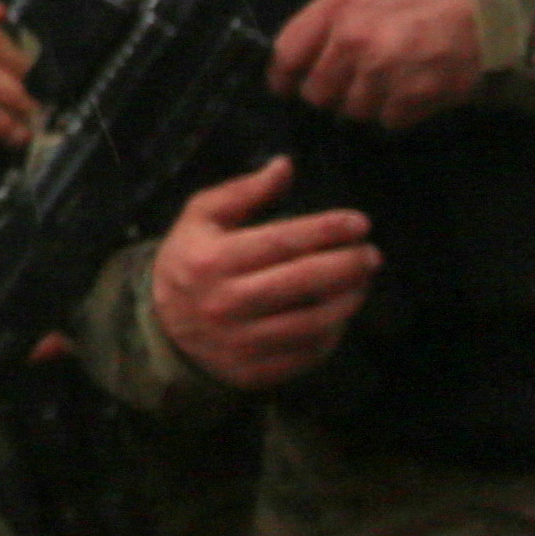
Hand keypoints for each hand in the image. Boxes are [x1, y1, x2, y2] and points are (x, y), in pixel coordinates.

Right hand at [148, 156, 376, 391]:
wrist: (162, 326)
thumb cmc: (190, 260)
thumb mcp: (201, 218)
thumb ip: (243, 191)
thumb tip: (286, 165)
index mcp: (210, 260)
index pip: (281, 241)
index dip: (326, 230)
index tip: (360, 222)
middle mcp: (224, 302)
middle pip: (302, 281)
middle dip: (346, 264)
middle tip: (372, 254)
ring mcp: (240, 341)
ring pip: (311, 321)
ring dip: (347, 299)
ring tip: (362, 281)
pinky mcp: (255, 370)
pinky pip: (307, 351)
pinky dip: (332, 331)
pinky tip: (340, 312)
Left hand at [272, 0, 483, 129]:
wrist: (499, 7)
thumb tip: (318, 16)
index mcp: (339, 6)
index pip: (287, 53)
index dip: (283, 74)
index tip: (285, 84)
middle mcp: (353, 43)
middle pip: (317, 92)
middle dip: (329, 91)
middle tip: (347, 83)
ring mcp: (383, 74)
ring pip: (352, 111)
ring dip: (366, 102)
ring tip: (388, 84)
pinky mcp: (414, 99)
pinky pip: (389, 120)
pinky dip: (398, 112)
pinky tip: (413, 92)